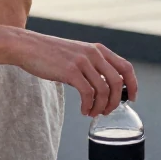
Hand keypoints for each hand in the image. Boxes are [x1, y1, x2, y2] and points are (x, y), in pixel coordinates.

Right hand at [15, 32, 138, 116]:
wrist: (27, 46)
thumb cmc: (50, 53)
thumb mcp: (77, 53)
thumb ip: (91, 65)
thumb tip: (103, 88)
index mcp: (98, 49)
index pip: (126, 67)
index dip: (133, 85)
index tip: (131, 98)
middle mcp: (93, 54)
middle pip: (118, 82)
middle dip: (116, 101)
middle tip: (107, 111)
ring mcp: (82, 62)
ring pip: (104, 90)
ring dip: (101, 107)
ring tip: (93, 112)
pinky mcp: (70, 71)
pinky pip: (88, 94)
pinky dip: (88, 106)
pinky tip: (84, 110)